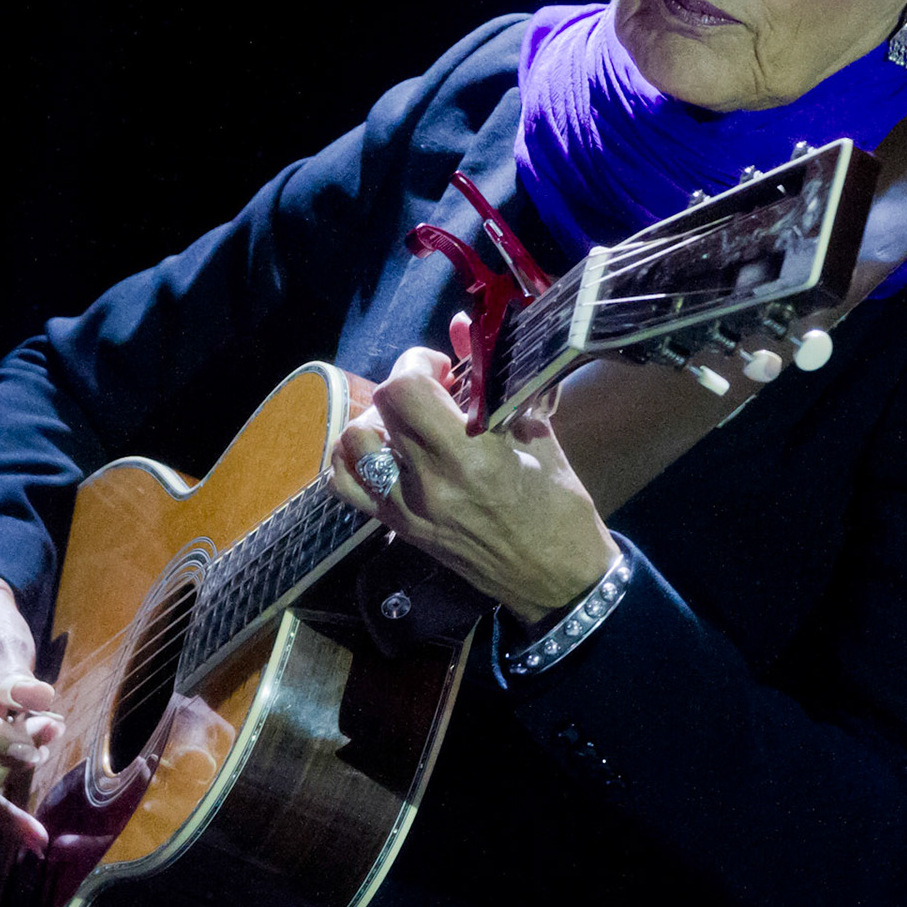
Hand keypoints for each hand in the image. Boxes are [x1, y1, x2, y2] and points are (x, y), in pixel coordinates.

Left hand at [330, 318, 619, 625]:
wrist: (557, 580)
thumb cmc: (558, 505)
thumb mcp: (537, 434)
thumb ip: (496, 381)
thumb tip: (464, 326)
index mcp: (469, 455)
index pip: (406, 390)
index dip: (417, 364)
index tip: (443, 369)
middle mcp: (428, 482)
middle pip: (379, 409)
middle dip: (403, 386)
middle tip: (432, 391)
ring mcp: (407, 508)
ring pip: (353, 444)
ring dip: (376, 420)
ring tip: (408, 423)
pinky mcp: (399, 528)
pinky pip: (347, 486)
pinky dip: (353, 459)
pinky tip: (382, 452)